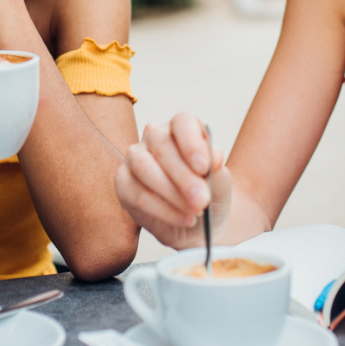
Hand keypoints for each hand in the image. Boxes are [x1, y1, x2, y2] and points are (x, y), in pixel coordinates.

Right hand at [115, 112, 230, 248]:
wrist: (200, 224)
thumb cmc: (211, 197)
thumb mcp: (221, 188)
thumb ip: (219, 172)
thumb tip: (216, 156)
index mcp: (183, 128)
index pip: (182, 122)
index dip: (192, 142)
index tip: (204, 167)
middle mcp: (155, 136)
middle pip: (162, 145)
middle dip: (183, 176)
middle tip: (202, 200)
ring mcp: (135, 157)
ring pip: (144, 167)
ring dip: (171, 194)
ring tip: (195, 212)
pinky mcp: (123, 182)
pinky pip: (136, 193)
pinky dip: (162, 210)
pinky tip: (183, 219)